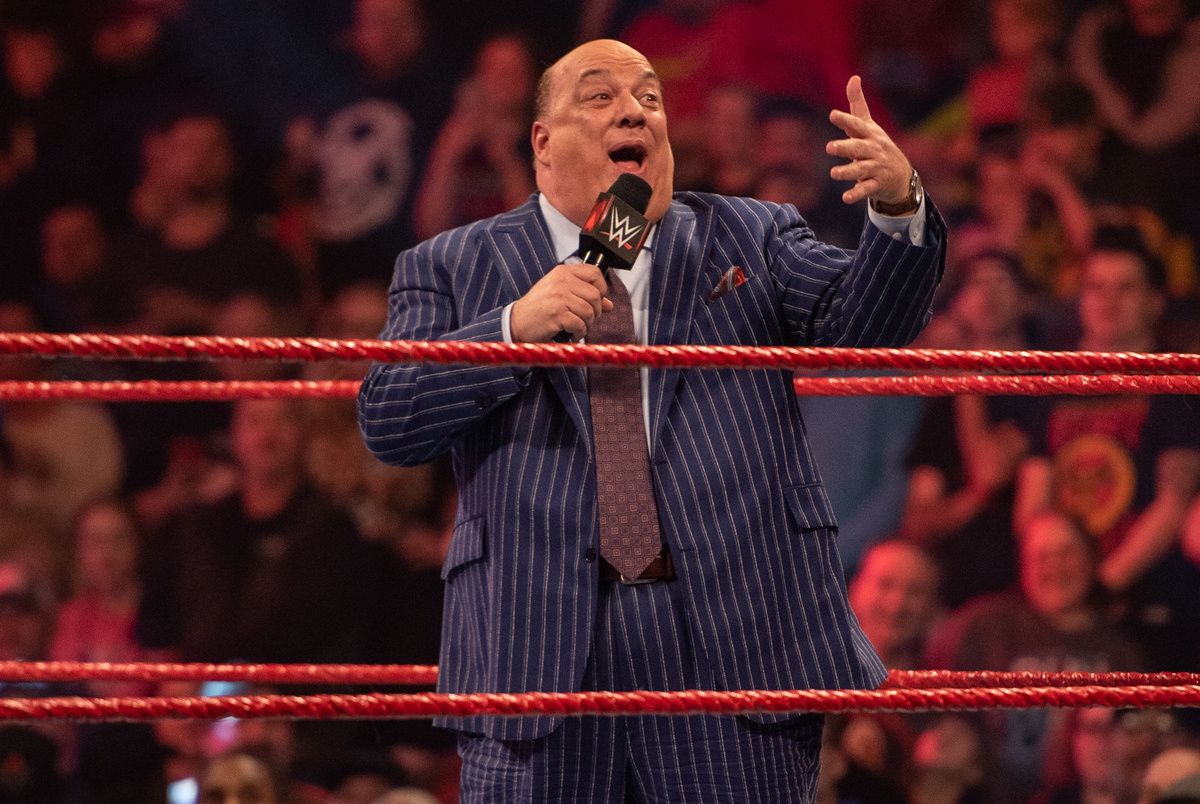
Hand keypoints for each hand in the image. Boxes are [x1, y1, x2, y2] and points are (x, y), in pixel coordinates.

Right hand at [510, 263, 612, 341]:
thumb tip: (609, 305)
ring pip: (589, 311)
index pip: (594, 272)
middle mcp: (561, 281)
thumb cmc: (538, 308)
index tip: (597, 299)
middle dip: (596, 311)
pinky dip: (580, 332)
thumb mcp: (560, 295)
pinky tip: (572, 333)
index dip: (601, 287)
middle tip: (586, 318)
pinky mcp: (557, 313)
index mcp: (562, 272)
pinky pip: (580, 324)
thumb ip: (584, 296)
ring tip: (578, 327)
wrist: (517, 322)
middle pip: (595, 295)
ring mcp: (559, 297)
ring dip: (587, 323)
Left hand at [827, 76, 912, 205]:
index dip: (845, 120)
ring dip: (848, 171)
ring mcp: (876, 168)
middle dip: (845, 147)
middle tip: (829, 147)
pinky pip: (866, 189)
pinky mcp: (877, 185)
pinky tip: (846, 197)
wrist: (901, 176)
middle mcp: (873, 150)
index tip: (833, 115)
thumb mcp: (869, 125)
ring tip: (834, 173)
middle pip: (858, 148)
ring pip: (861, 169)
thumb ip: (858, 105)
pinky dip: (856, 194)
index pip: (857, 125)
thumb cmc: (878, 146)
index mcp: (870, 134)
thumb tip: (853, 77)